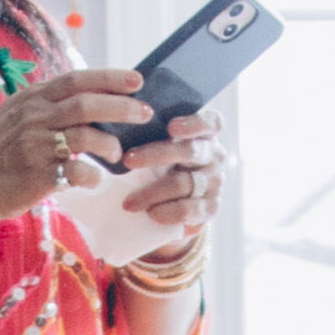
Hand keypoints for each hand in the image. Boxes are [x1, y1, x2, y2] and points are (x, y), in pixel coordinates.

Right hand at [0, 67, 142, 213]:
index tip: (137, 80)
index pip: (77, 79)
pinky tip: (95, 179)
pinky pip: (77, 172)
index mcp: (33, 98)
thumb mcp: (17, 115)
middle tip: (144, 113)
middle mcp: (35, 116)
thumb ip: (48, 104)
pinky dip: (93, 175)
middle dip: (122, 107)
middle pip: (87, 104)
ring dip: (109, 144)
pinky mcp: (39, 174)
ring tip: (117, 154)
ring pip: (86, 136)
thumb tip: (89, 97)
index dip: (110, 78)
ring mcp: (36, 145)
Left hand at [62, 109, 219, 270]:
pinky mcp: (211, 207)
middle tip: (127, 160)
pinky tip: (150, 213)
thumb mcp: (160, 143)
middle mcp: (215, 155)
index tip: (171, 126)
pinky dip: (166, 212)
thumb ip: (151, 132)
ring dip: (152, 192)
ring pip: (183, 183)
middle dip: (155, 155)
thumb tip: (119, 122)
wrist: (175, 203)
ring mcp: (215, 182)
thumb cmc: (162, 163)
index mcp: (206, 133)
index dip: (193, 123)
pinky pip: (188, 209)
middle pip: (189, 151)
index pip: (211, 122)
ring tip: (128, 202)